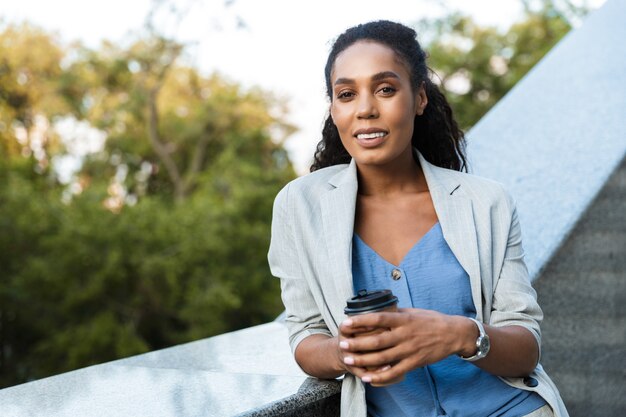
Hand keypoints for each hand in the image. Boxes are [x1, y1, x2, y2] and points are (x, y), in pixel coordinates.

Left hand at [339, 308, 466, 385]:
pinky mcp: (415, 363)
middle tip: (342, 344)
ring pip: (383, 357)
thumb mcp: (413, 312)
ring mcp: (410, 350)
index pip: (378, 318)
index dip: (361, 321)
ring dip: (364, 360)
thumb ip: (395, 313)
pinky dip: (380, 376)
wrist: (454, 334)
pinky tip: (368, 378)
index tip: (346, 323)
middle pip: (377, 340)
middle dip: (357, 343)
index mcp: (403, 319)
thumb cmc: (431, 320)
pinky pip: (395, 372)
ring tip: (349, 359)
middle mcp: (405, 334)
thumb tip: (378, 309)